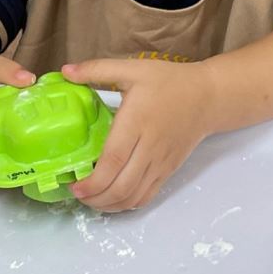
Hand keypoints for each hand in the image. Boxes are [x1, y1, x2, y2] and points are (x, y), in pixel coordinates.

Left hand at [62, 57, 216, 211]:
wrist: (207, 96)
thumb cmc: (168, 81)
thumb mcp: (133, 69)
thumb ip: (97, 70)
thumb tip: (65, 72)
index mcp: (137, 121)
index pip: (114, 160)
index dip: (93, 180)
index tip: (75, 185)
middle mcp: (150, 146)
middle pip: (121, 185)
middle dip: (95, 198)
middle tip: (77, 194)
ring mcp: (161, 162)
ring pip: (133, 196)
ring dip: (109, 205)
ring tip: (91, 199)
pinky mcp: (169, 170)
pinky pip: (147, 196)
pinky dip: (128, 204)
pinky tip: (114, 199)